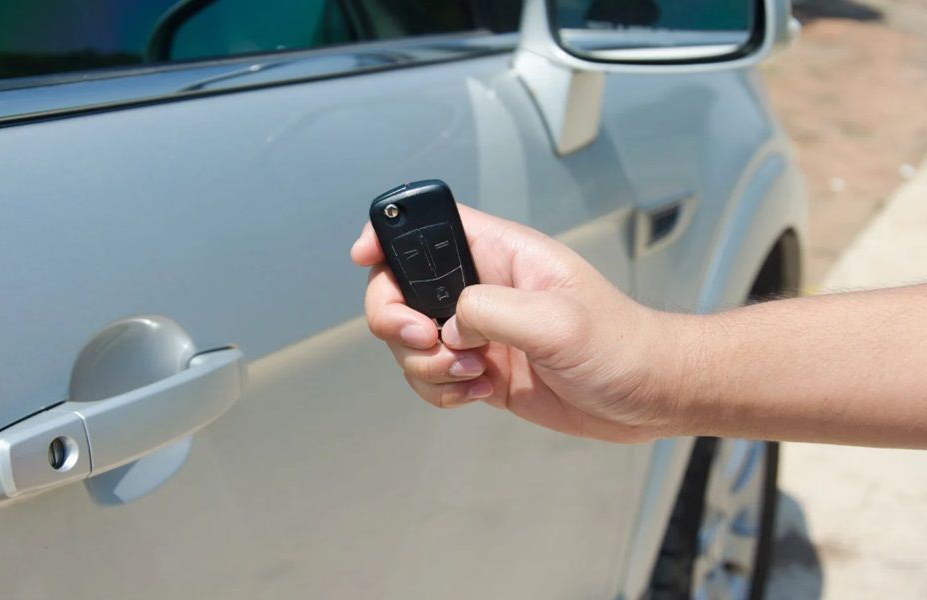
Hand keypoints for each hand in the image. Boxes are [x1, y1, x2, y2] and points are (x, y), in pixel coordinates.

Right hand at [350, 205, 680, 442]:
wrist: (646, 396)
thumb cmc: (622, 345)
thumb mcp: (557, 320)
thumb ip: (490, 310)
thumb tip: (449, 324)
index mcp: (501, 254)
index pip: (429, 225)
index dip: (388, 234)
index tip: (364, 257)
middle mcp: (483, 288)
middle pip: (400, 287)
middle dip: (396, 319)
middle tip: (428, 339)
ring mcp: (479, 330)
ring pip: (409, 340)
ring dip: (424, 364)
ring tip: (473, 373)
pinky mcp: (481, 369)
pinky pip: (432, 376)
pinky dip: (440, 390)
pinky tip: (479, 392)